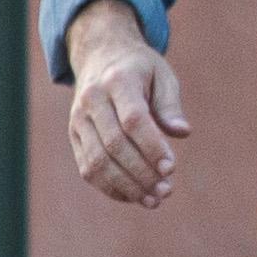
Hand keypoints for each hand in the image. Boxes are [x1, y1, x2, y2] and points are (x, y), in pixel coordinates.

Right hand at [64, 6, 186, 204]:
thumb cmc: (139, 69)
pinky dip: (110, 187)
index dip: (152, 147)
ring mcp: (78, 119)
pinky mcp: (74, 136)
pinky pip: (87, 168)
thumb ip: (170, 104)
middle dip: (141, 173)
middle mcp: (92, 100)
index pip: (133, 120)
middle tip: (167, 191)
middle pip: (113, 145)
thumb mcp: (162, 75)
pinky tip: (134, 196)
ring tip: (154, 200)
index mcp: (118, 81)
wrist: (99, 55)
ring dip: (126, 186)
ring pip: (96, 161)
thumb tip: (182, 132)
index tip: (171, 168)